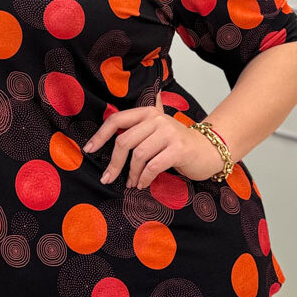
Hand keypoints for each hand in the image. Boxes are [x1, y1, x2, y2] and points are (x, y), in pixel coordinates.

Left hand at [82, 92, 227, 189]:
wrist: (208, 151)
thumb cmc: (176, 144)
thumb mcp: (156, 130)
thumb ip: (137, 128)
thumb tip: (106, 131)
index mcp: (148, 112)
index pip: (117, 120)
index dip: (100, 135)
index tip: (88, 149)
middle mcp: (157, 119)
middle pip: (124, 141)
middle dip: (114, 163)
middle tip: (107, 178)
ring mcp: (168, 132)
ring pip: (138, 155)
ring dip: (131, 174)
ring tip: (131, 183)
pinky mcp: (178, 148)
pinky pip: (152, 166)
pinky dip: (144, 178)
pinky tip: (142, 184)